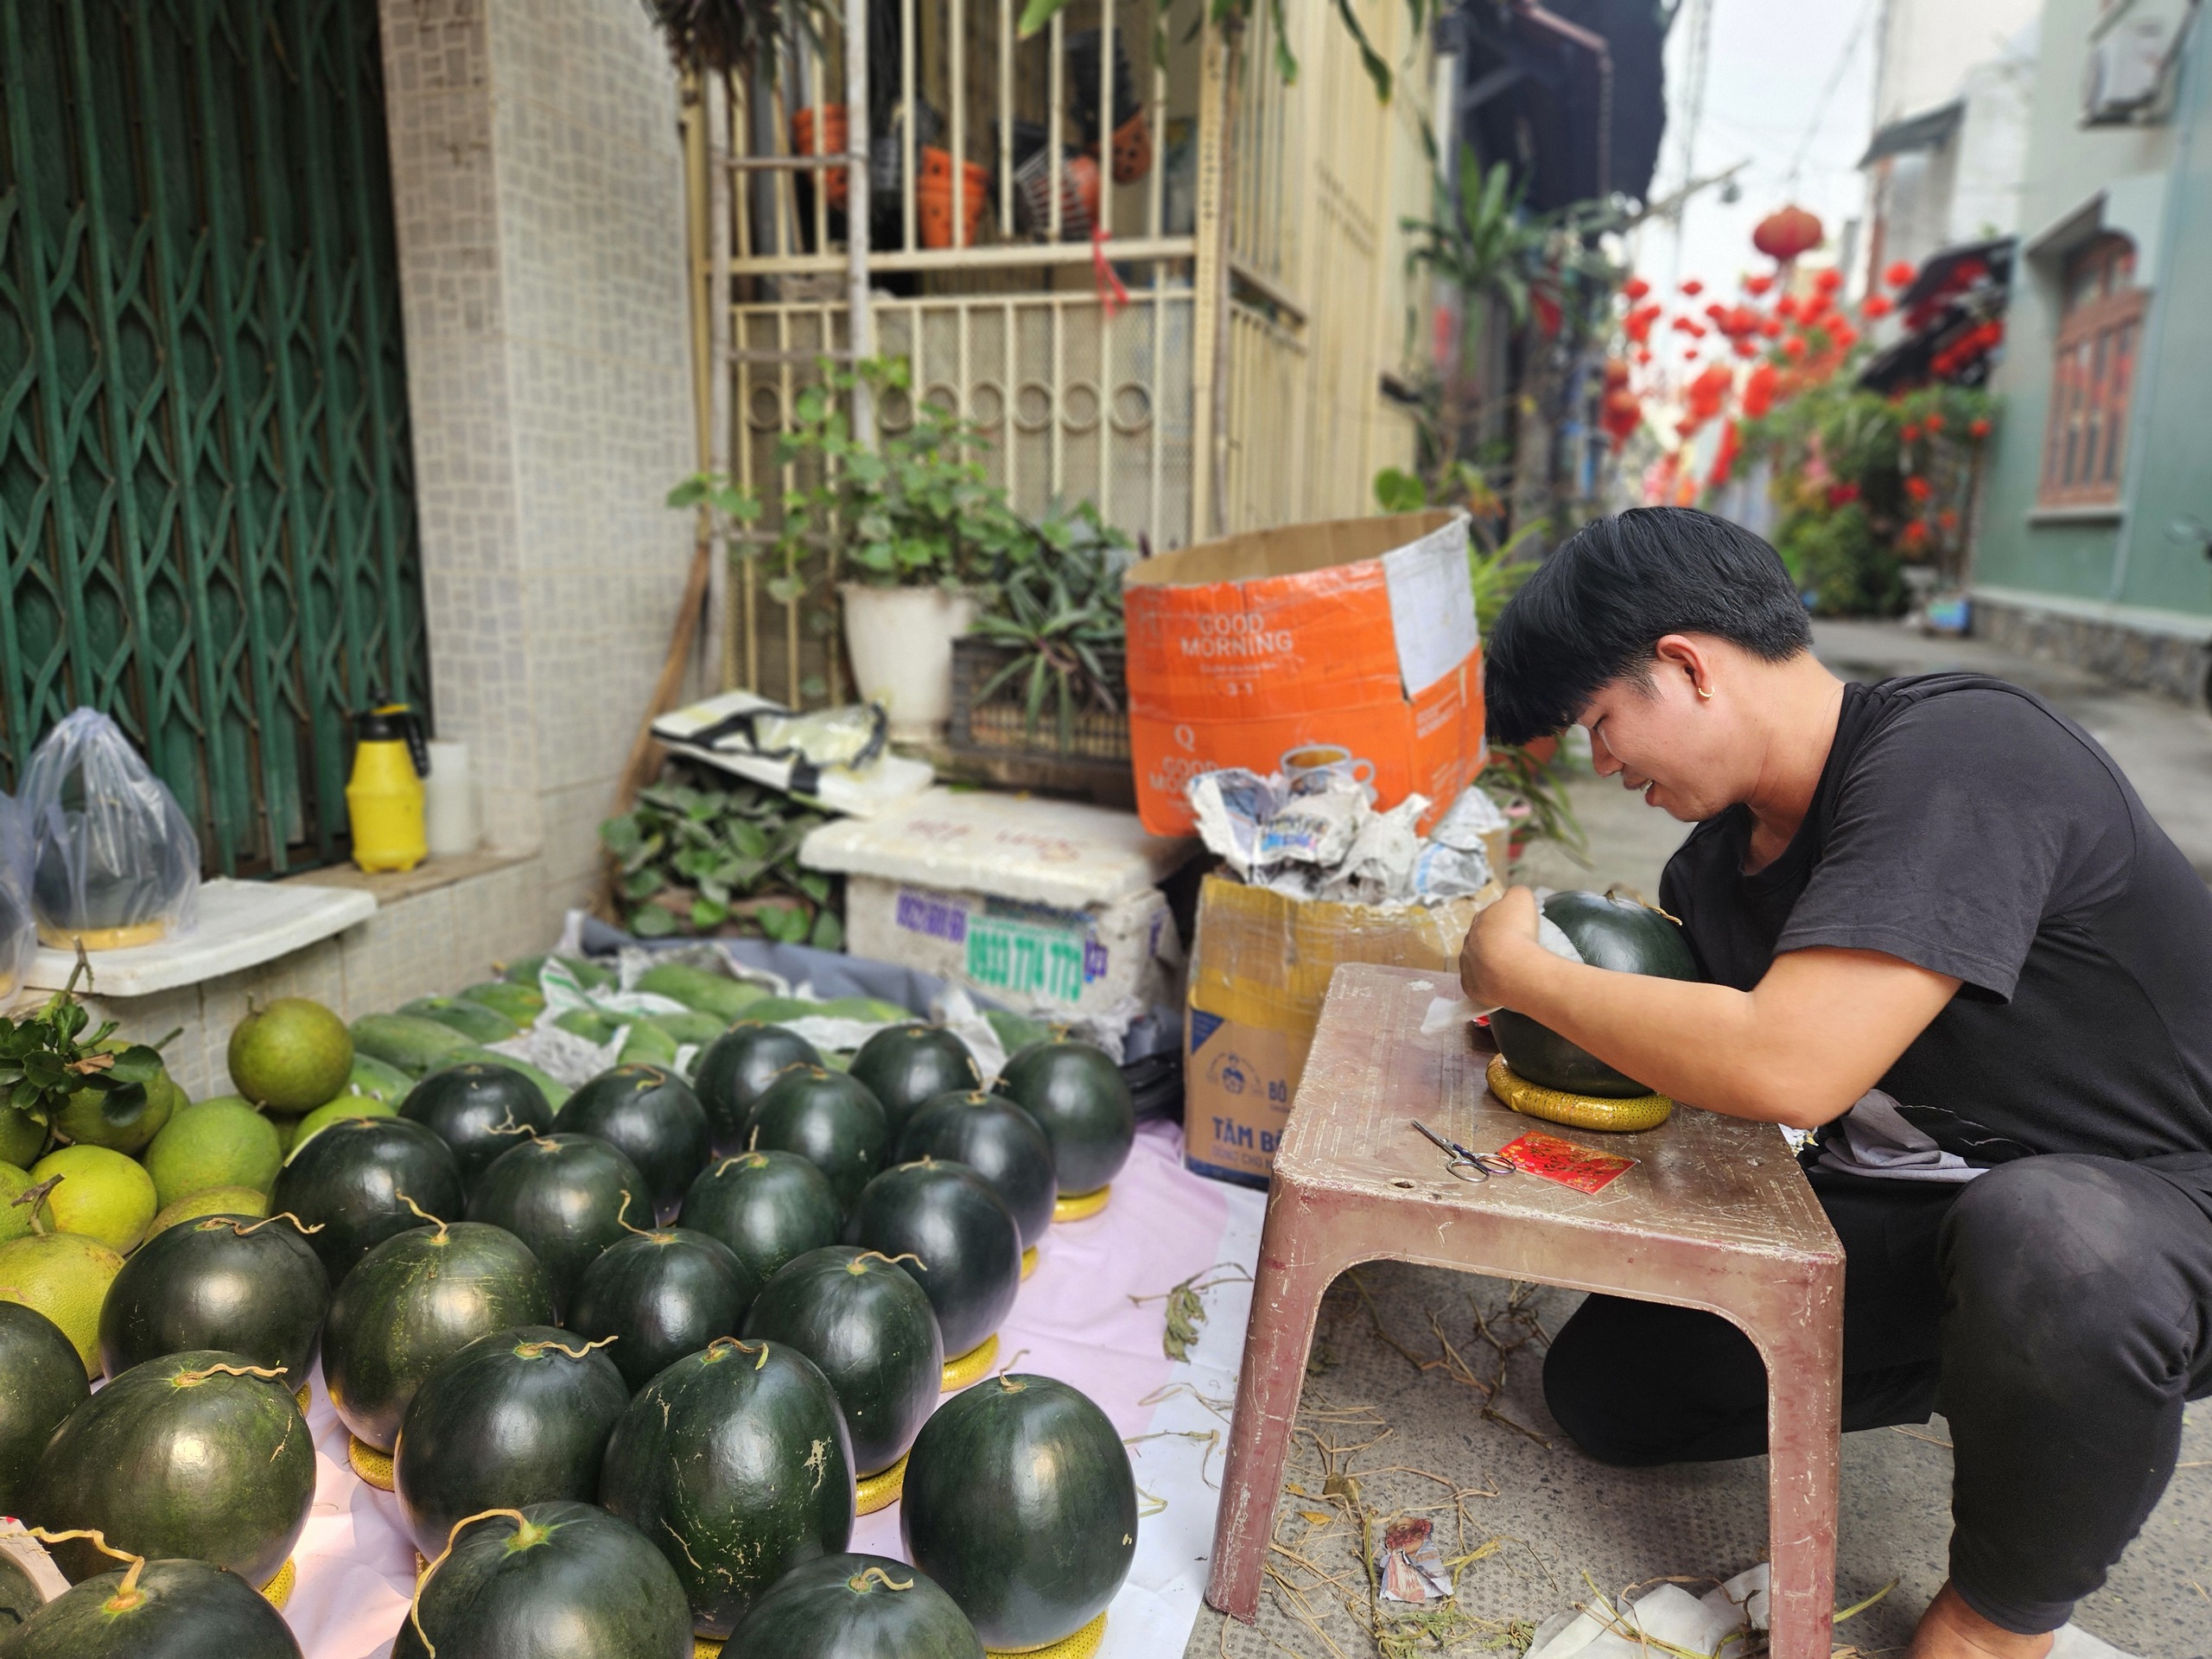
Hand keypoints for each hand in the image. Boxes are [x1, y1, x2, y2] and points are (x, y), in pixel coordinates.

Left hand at [1458, 885, 1546, 1008]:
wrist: (1512, 968)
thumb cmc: (1517, 930)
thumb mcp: (1521, 899)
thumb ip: (1517, 894)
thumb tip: (1515, 898)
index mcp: (1480, 920)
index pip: (1489, 919)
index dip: (1504, 924)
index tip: (1518, 930)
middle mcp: (1469, 942)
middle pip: (1482, 942)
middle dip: (1496, 945)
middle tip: (1517, 952)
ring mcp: (1467, 966)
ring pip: (1478, 964)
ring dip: (1492, 965)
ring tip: (1512, 970)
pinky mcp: (1470, 987)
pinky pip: (1479, 985)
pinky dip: (1490, 985)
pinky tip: (1504, 986)